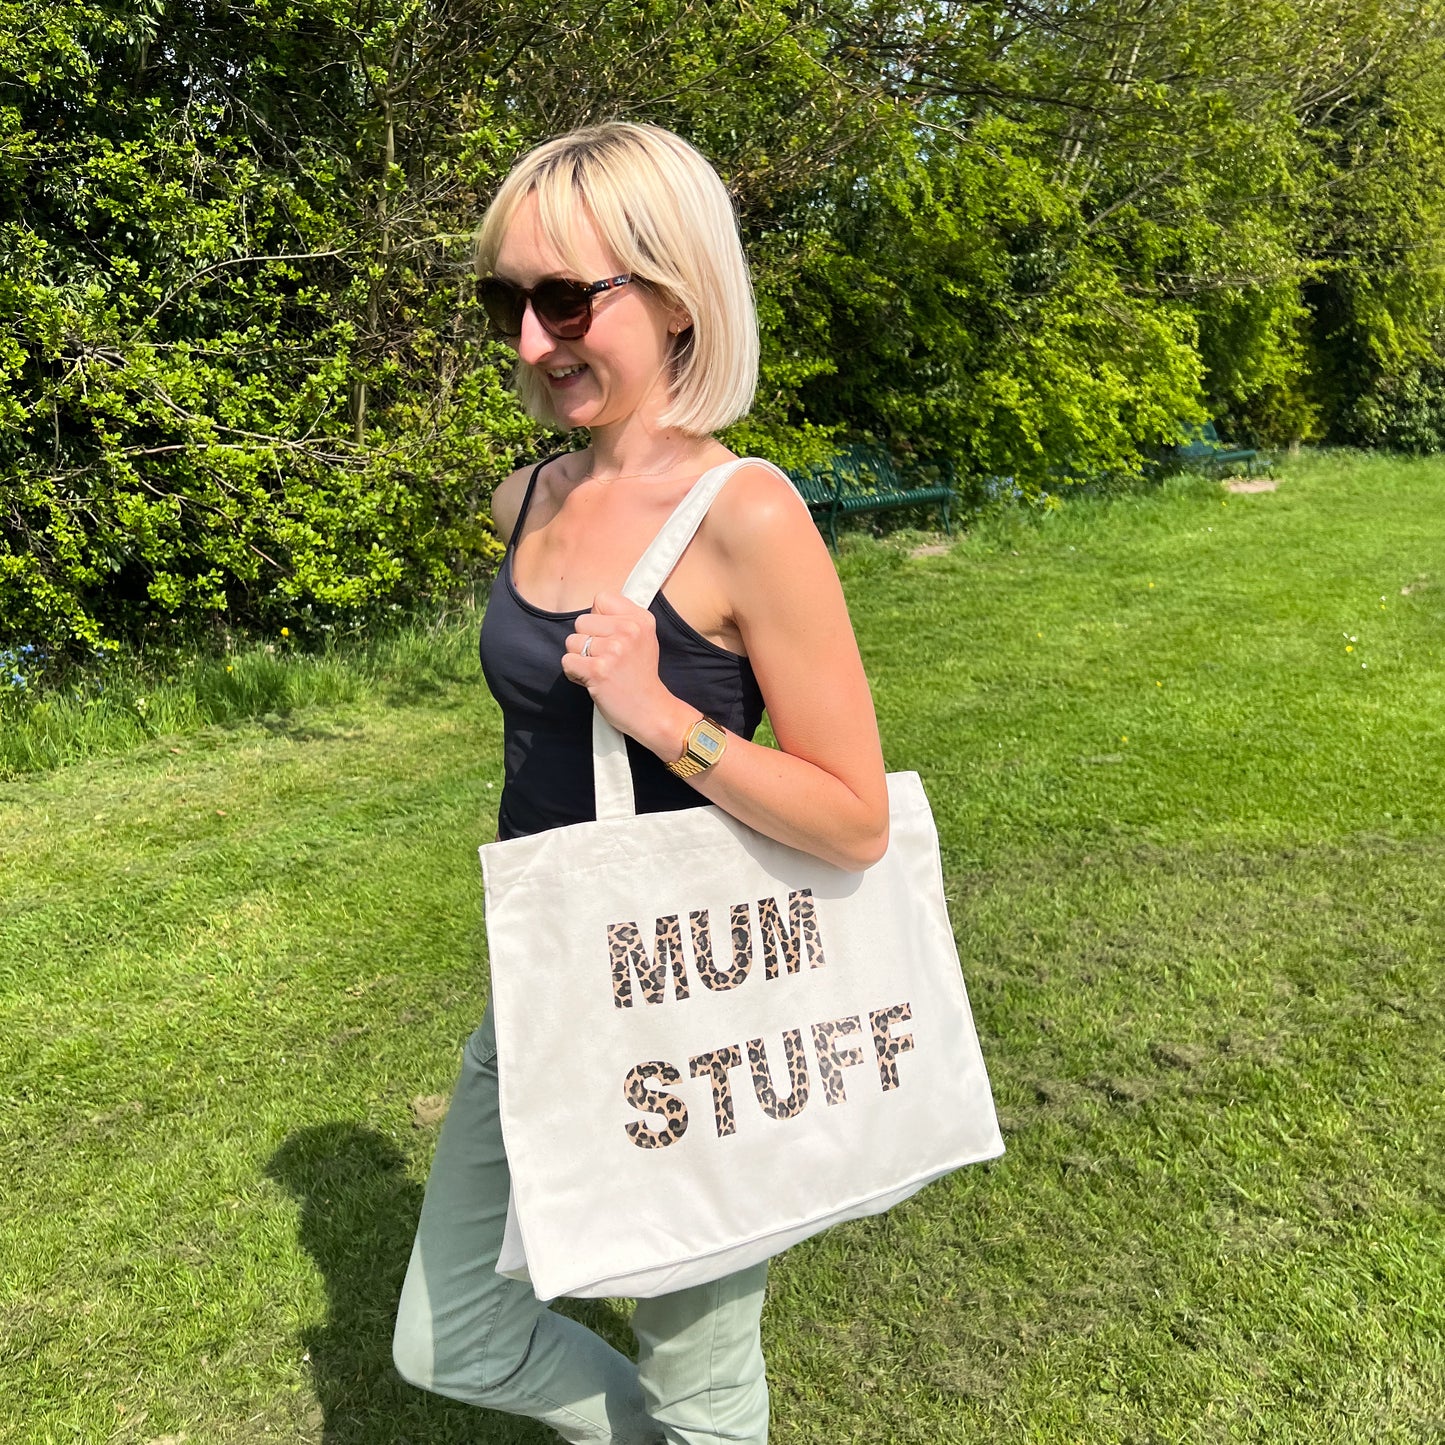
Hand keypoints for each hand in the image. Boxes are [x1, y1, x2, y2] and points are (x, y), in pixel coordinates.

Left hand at [561, 591, 692, 757]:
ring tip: (599, 670)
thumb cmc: (640, 676)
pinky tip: (592, 680)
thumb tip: (594, 607)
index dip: (598, 619)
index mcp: (641, 619)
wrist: (651, 710)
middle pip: (581, 621)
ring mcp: (614, 650)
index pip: (601, 599)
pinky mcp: (599, 670)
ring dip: (579, 659)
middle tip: (604, 659)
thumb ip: (622, 618)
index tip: (610, 637)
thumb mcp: (644, 638)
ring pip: (572, 642)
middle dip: (586, 641)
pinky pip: (567, 661)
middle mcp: (629, 630)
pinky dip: (574, 673)